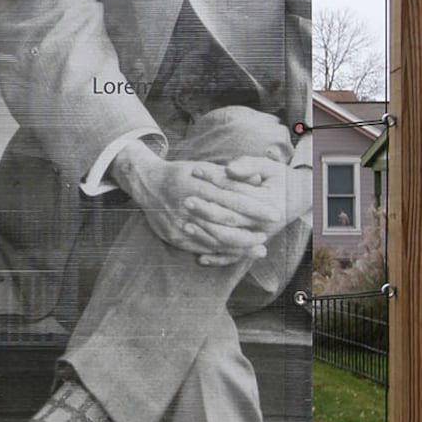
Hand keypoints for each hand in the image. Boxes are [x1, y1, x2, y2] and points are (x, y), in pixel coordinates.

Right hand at [111, 140, 286, 261]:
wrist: (146, 183)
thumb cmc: (181, 173)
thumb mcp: (205, 167)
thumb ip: (231, 175)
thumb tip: (258, 180)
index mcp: (197, 183)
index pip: (233, 198)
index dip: (255, 208)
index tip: (274, 213)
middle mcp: (187, 204)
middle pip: (225, 222)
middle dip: (249, 232)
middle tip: (266, 236)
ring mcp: (178, 222)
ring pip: (214, 239)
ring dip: (239, 246)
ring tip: (258, 249)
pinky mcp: (172, 236)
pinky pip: (200, 248)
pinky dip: (220, 253)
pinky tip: (235, 254)